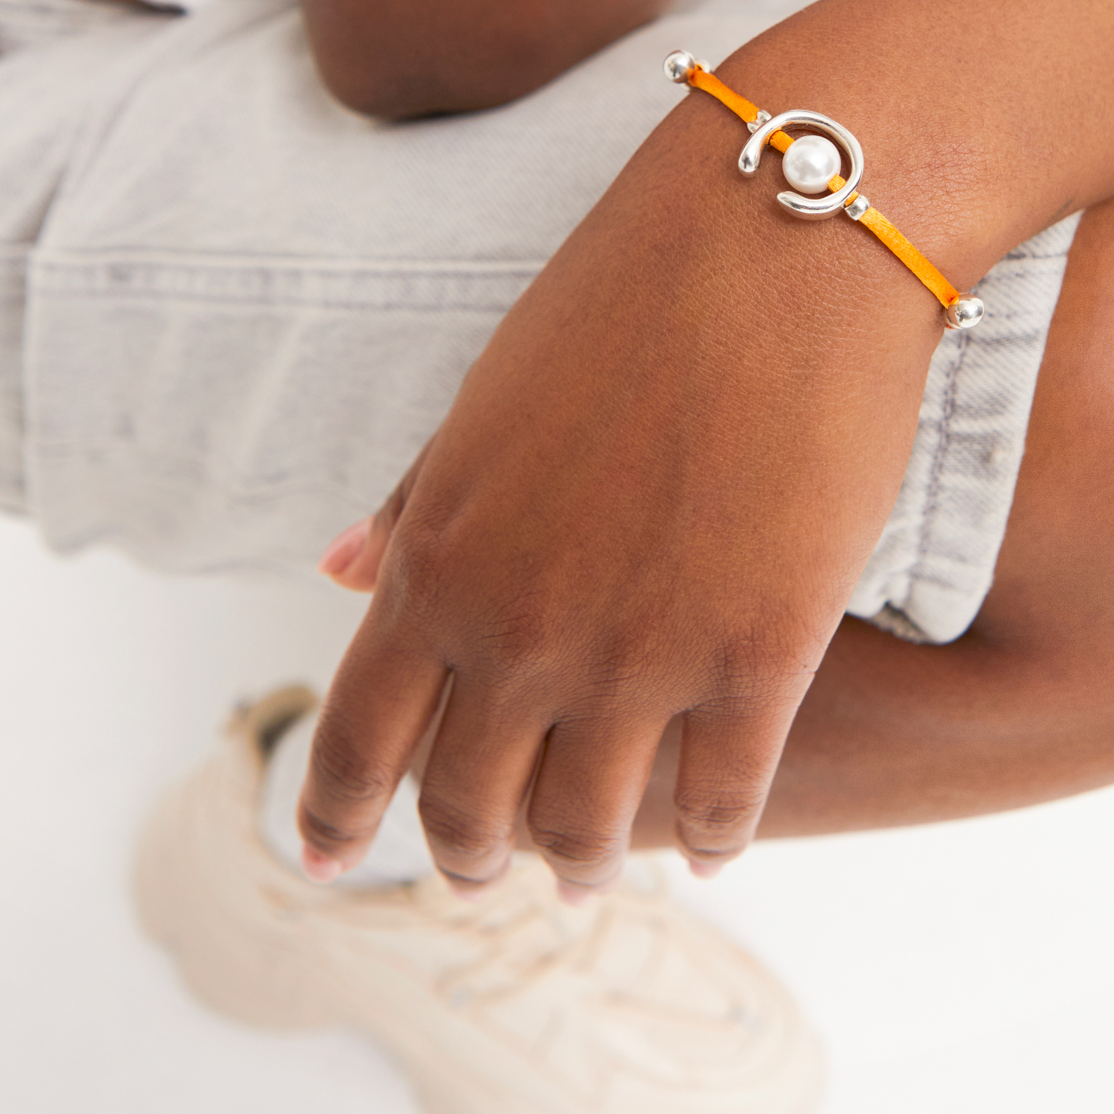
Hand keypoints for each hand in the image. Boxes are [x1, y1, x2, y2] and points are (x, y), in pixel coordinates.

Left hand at [299, 74, 940, 894]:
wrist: (783, 241)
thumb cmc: (628, 295)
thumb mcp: (488, 399)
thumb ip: (416, 503)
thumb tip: (338, 571)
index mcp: (437, 561)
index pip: (360, 740)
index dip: (336, 819)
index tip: (330, 864)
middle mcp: (521, 630)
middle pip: (469, 807)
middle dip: (469, 853)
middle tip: (484, 869)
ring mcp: (642, 654)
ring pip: (590, 828)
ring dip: (582, 864)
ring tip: (590, 871)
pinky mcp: (763, 657)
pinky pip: (723, 801)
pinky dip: (710, 838)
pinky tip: (711, 844)